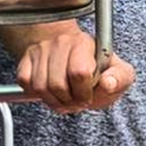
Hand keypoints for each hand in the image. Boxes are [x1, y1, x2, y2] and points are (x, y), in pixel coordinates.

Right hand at [15, 31, 135, 113]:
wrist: (74, 52)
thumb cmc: (98, 66)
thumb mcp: (119, 71)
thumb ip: (120, 78)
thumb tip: (108, 83)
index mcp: (84, 43)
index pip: (79, 72)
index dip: (83, 92)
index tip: (88, 97)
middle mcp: (61, 43)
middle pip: (57, 83)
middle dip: (68, 101)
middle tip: (76, 103)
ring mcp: (41, 50)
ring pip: (39, 87)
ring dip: (53, 101)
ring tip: (65, 101)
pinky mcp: (25, 59)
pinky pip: (25, 83)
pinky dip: (36, 94)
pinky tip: (51, 94)